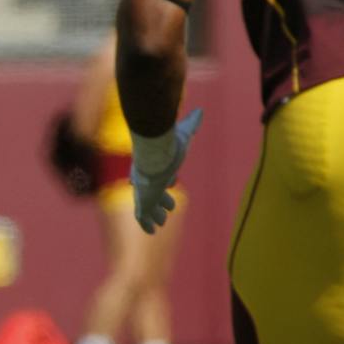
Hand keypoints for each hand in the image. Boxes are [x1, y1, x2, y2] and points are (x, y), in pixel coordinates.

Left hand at [129, 107, 201, 233]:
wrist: (154, 154)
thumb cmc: (168, 144)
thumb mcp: (183, 134)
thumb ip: (190, 124)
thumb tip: (200, 111)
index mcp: (155, 164)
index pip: (157, 174)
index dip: (164, 179)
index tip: (171, 182)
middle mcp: (147, 178)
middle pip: (153, 191)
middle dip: (162, 200)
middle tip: (169, 208)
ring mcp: (144, 190)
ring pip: (148, 206)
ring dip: (155, 214)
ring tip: (161, 223)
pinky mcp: (143, 200)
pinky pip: (142, 215)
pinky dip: (147, 223)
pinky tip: (151, 231)